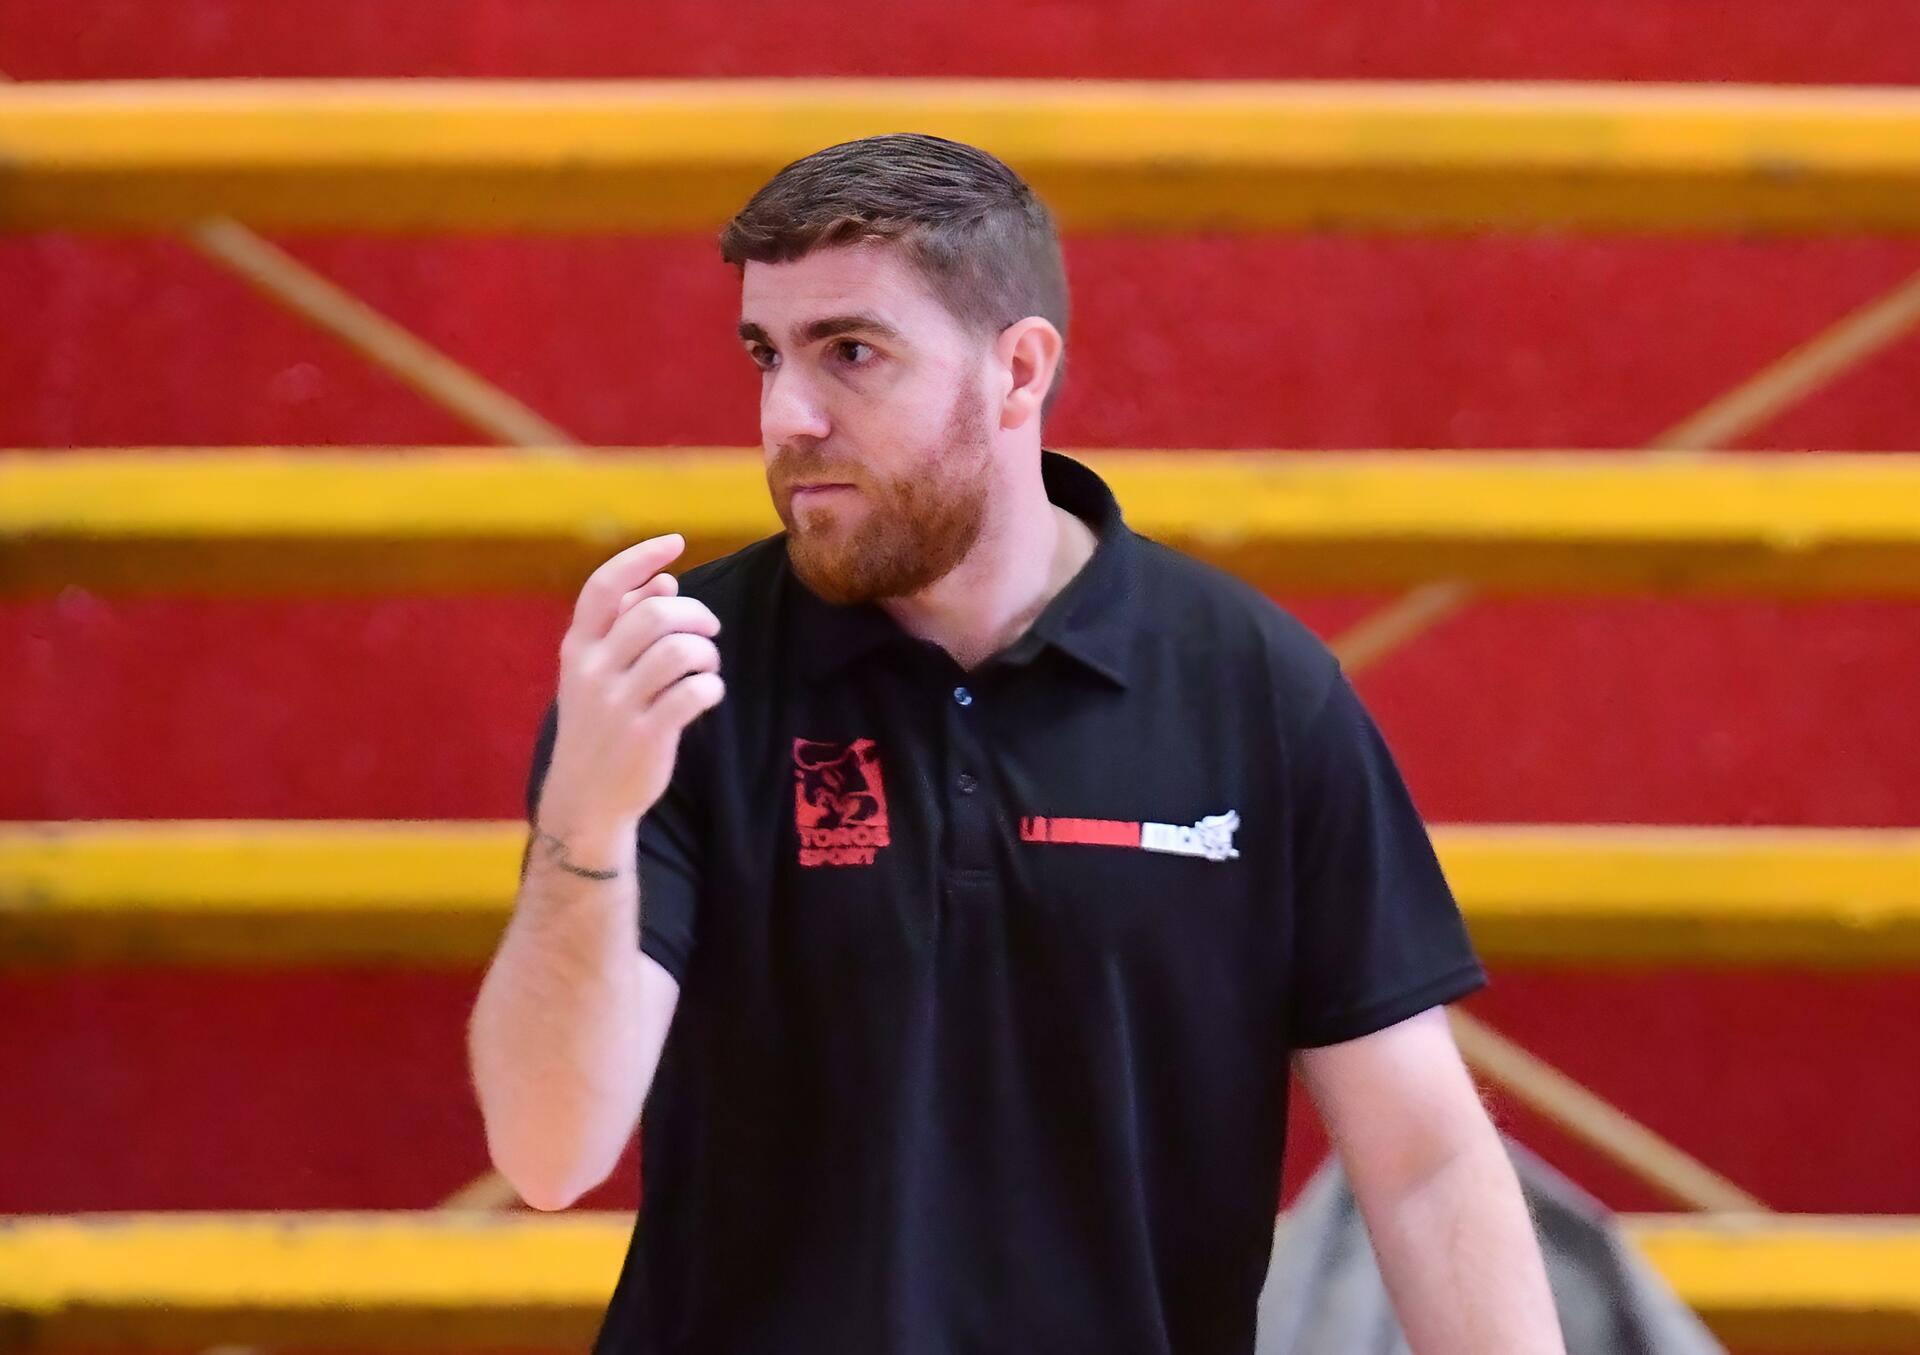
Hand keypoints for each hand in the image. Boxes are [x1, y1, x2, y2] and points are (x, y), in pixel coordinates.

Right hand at [540, 534, 724, 830]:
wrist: (586, 799)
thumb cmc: (600, 726)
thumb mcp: (595, 672)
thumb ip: (624, 625)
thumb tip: (664, 580)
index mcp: (578, 648)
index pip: (605, 586)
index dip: (642, 557)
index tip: (675, 542)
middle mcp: (592, 671)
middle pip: (656, 614)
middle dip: (695, 614)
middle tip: (708, 630)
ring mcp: (617, 705)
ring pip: (679, 650)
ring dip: (706, 652)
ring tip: (707, 665)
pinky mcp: (645, 736)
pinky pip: (693, 693)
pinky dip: (711, 687)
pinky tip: (707, 693)